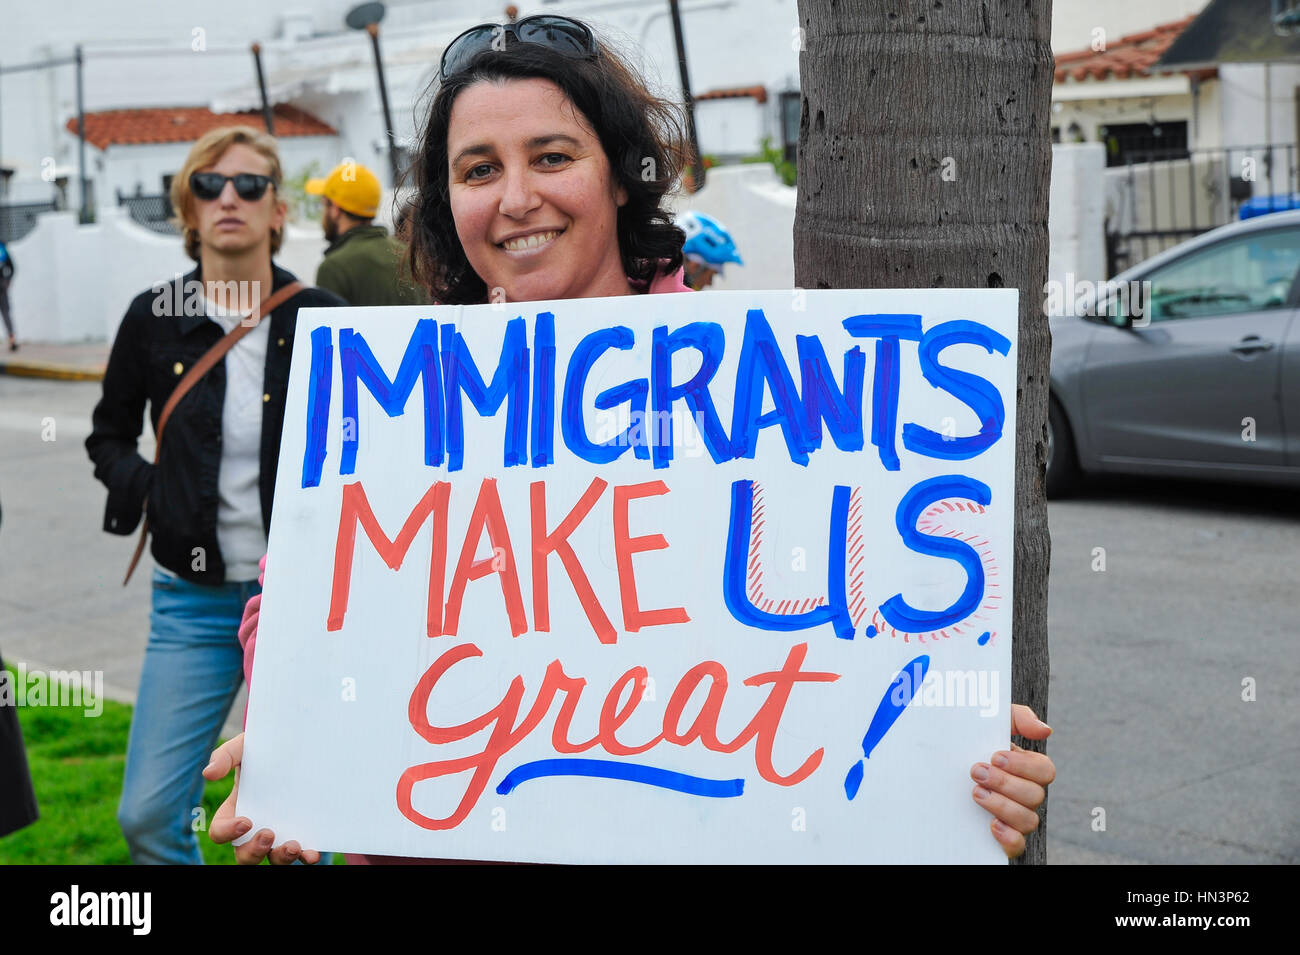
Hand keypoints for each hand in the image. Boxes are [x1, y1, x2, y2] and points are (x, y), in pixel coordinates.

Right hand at [203, 733, 320, 864]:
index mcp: (235, 811)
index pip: (220, 832)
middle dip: (253, 850)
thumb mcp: (245, 747)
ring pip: (273, 859)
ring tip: (293, 846)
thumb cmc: (265, 749)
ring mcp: (279, 833)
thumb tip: (209, 774)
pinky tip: (312, 854)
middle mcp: (255, 828)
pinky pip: (302, 854)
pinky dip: (306, 857)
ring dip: (280, 858)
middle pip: (244, 855)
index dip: (228, 832)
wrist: (300, 746)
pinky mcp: (302, 833)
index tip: (246, 821)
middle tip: (268, 834)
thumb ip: (226, 755)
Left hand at [970, 703, 1054, 858]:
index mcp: (1026, 769)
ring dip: (1003, 806)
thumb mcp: (989, 723)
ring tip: (975, 793)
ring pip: (1028, 820)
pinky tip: (991, 824)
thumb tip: (1045, 730)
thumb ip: (1018, 718)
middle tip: (976, 772)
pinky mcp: (1002, 838)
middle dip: (1005, 783)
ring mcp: (1014, 818)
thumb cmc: (968, 742)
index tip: (995, 756)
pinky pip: (1018, 846)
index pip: (1044, 770)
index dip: (1023, 765)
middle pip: (1035, 795)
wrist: (932, 768)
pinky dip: (1009, 837)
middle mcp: (1025, 795)